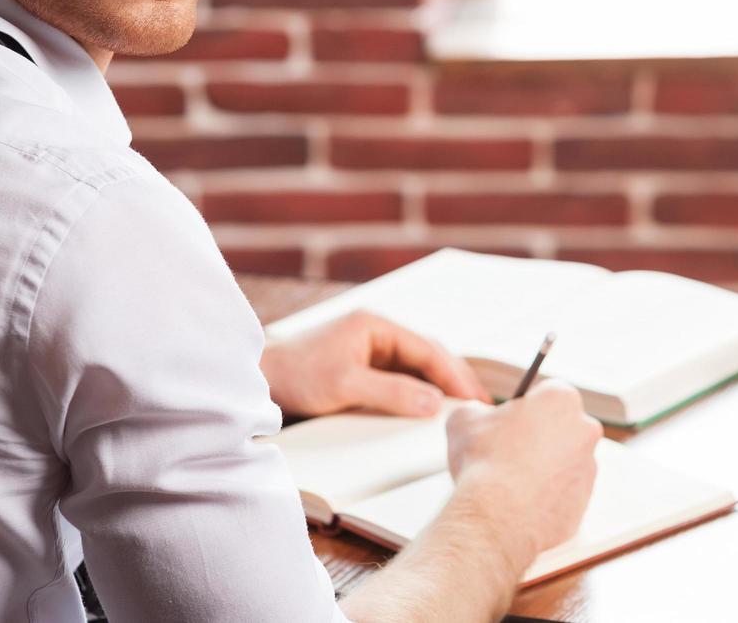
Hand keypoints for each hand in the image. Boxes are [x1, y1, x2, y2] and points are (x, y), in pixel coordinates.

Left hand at [260, 310, 491, 417]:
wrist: (257, 382)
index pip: (427, 349)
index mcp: (376, 326)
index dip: (454, 375)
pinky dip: (418, 393)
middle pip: (427, 355)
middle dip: (454, 379)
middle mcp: (376, 334)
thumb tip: (433, 403)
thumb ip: (392, 392)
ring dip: (438, 387)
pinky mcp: (361, 369)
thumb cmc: (295, 375)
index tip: (474, 398)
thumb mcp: (346, 385)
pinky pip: (400, 379)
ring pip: (416, 368)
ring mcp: (369, 351)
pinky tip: (428, 411)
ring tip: (461, 411)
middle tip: (480, 406)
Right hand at [445, 381, 602, 565]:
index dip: (526, 408)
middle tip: (509, 452)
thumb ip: (477, 410)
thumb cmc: (484, 462)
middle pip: (561, 427)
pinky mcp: (584, 501)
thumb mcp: (464, 419)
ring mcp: (589, 467)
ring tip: (512, 482)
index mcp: (561, 398)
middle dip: (539, 437)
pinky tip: (521, 502)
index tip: (512, 421)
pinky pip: (564, 493)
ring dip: (544, 468)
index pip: (548, 393)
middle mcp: (585, 429)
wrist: (496, 517)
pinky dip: (546, 496)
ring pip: (564, 462)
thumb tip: (478, 417)